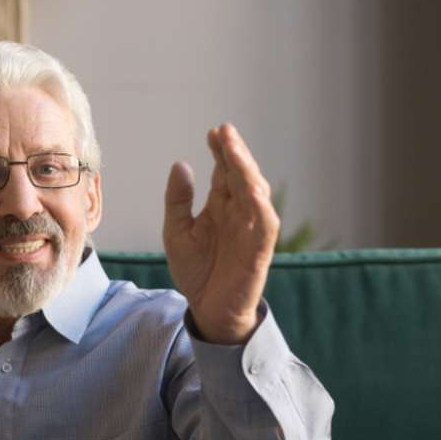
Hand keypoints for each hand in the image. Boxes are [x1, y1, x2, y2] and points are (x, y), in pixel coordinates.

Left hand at [162, 124, 278, 343]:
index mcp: (220, 207)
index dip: (221, 152)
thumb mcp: (176, 231)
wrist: (206, 308)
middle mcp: (238, 212)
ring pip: (254, 192)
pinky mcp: (260, 248)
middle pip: (240, 175)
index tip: (213, 132)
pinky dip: (258, 203)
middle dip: (234, 153)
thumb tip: (181, 164)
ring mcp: (251, 228)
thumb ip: (178, 200)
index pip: (224, 172)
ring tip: (234, 150)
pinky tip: (250, 186)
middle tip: (224, 131)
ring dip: (246, 170)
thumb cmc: (195, 271)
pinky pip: (264, 222)